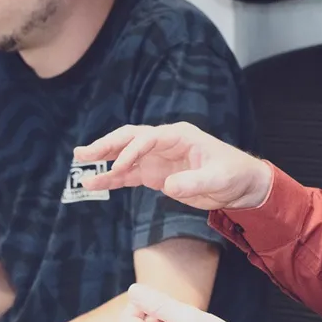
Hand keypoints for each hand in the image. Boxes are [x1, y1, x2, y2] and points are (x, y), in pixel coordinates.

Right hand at [74, 122, 272, 210]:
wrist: (241, 185)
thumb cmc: (234, 174)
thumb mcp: (218, 179)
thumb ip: (194, 182)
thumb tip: (168, 185)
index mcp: (179, 136)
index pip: (148, 138)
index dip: (131, 150)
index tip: (118, 166)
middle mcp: (164, 143)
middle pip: (129, 139)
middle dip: (106, 146)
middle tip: (83, 154)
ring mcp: (158, 159)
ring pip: (124, 157)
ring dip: (103, 161)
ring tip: (80, 166)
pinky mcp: (156, 175)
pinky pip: (129, 176)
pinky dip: (112, 179)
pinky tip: (95, 183)